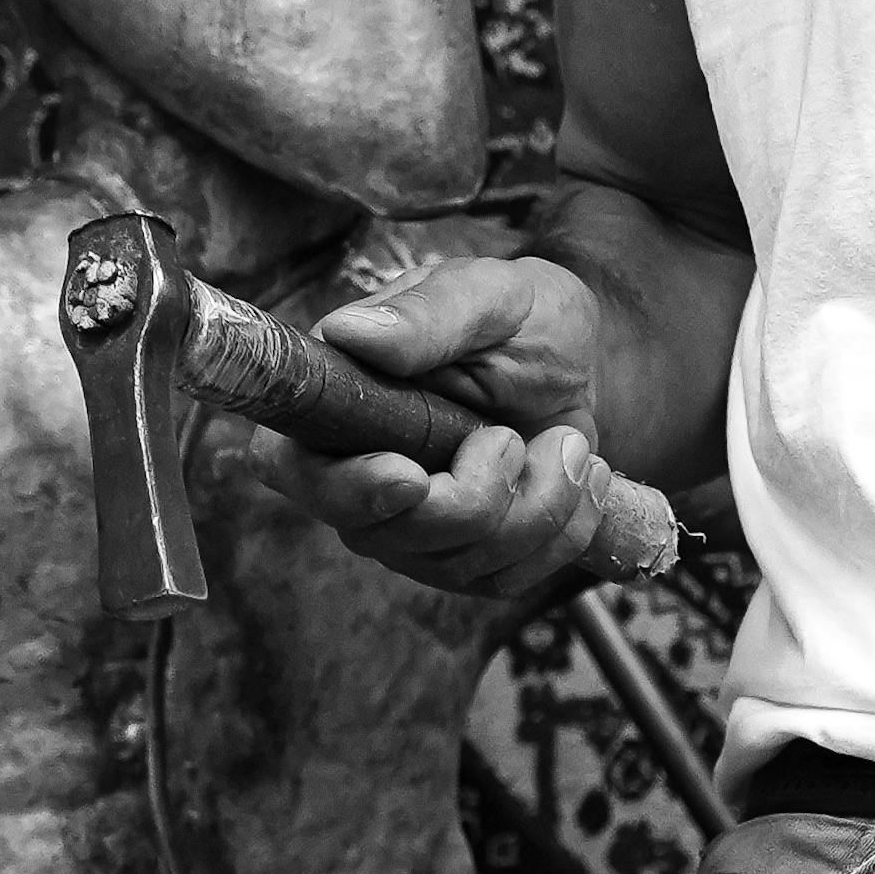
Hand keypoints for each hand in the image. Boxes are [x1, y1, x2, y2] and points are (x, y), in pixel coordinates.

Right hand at [301, 255, 632, 606]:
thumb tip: (351, 331)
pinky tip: (581, 477)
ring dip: (536, 506)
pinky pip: (508, 578)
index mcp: (333, 407)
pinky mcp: (464, 562)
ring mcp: (408, 531)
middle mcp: (354, 481)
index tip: (411, 476)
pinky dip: (563, 529)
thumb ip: (428, 314)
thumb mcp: (488, 295)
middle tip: (513, 437)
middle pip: (386, 535)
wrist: (580, 362)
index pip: (293, 469)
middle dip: (473, 500)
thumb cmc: (519, 319)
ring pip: (458, 563)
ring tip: (567, 442)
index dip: (350, 488)